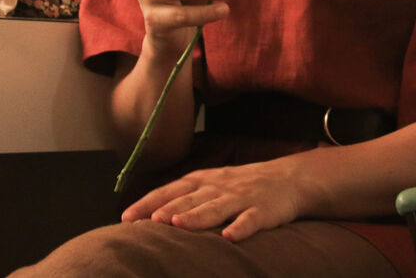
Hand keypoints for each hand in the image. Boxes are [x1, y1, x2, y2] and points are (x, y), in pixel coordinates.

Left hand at [120, 158, 315, 241]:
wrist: (289, 178)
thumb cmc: (241, 186)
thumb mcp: (211, 184)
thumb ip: (184, 197)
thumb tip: (146, 215)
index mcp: (203, 180)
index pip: (170, 190)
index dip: (148, 203)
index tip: (126, 217)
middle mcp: (218, 187)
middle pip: (189, 198)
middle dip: (168, 209)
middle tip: (148, 221)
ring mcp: (241, 198)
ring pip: (216, 207)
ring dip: (196, 216)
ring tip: (177, 224)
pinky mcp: (263, 210)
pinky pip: (250, 220)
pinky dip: (240, 227)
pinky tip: (229, 237)